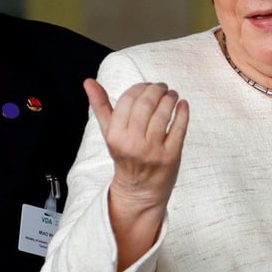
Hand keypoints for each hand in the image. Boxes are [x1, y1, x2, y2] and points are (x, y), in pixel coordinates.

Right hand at [84, 78, 188, 271]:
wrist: (139, 190)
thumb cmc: (125, 155)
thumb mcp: (110, 133)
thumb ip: (100, 106)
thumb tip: (88, 82)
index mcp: (115, 136)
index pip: (128, 100)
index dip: (140, 88)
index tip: (147, 86)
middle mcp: (133, 143)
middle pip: (146, 104)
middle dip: (157, 90)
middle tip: (162, 87)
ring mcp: (153, 150)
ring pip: (164, 114)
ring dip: (170, 98)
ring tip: (172, 94)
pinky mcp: (171, 155)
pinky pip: (180, 128)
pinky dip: (183, 112)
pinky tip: (182, 104)